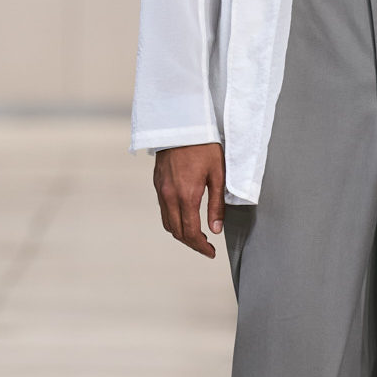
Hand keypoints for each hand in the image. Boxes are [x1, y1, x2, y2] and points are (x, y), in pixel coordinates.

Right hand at [153, 143, 225, 257]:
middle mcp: (170, 196)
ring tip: (197, 235)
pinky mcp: (157, 183)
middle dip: (191, 243)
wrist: (181, 123)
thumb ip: (217, 204)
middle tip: (206, 247)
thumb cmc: (204, 146)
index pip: (190, 232)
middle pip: (177, 231)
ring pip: (167, 222)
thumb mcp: (218, 174)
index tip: (211, 252)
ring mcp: (161, 190)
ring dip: (181, 233)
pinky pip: (163, 209)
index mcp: (187, 195)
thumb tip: (216, 229)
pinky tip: (185, 217)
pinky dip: (173, 220)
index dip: (201, 246)